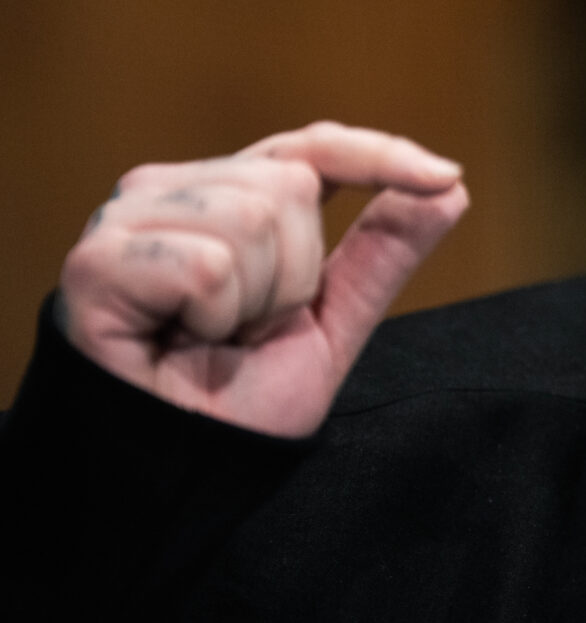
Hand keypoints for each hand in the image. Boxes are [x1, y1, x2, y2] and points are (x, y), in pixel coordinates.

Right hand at [57, 122, 469, 436]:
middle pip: (291, 187)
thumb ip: (383, 251)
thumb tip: (451, 185)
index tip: (444, 176)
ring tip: (209, 340)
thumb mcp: (333, 322)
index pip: (311, 150)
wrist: (177, 472)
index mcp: (223, 195)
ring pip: (254, 219)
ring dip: (254, 303)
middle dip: (296, 276)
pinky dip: (211, 319)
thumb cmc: (239, 402)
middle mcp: (169, 190)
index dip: (378, 156)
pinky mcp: (97, 261)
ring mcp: (124, 220)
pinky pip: (209, 266)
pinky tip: (173, 344)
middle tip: (245, 333)